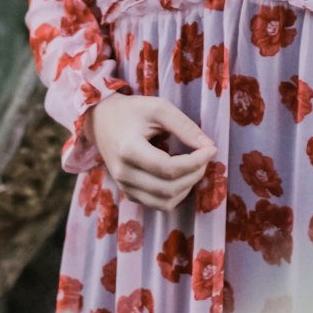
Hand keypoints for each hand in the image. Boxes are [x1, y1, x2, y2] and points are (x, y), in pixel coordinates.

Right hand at [86, 94, 217, 211]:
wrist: (101, 120)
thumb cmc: (132, 110)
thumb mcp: (158, 108)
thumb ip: (184, 126)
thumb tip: (209, 146)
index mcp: (129, 150)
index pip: (169, 168)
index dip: (196, 162)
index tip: (211, 148)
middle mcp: (124, 174)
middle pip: (169, 189)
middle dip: (195, 174)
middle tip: (205, 155)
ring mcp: (124, 186)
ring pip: (165, 203)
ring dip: (187, 187)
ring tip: (195, 166)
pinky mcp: (128, 192)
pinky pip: (157, 204)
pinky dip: (175, 194)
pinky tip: (181, 175)